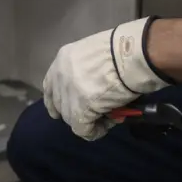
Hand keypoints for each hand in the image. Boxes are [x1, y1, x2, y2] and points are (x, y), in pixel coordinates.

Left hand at [42, 17, 168, 140]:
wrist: (130, 56)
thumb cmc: (121, 50)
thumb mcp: (94, 53)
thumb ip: (87, 69)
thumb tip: (94, 88)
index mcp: (62, 59)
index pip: (50, 86)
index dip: (60, 99)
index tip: (71, 106)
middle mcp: (59, 77)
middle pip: (60, 104)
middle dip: (76, 110)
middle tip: (97, 110)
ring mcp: (67, 94)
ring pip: (71, 118)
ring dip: (88, 120)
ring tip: (109, 115)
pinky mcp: (79, 110)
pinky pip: (83, 130)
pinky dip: (95, 131)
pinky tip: (108, 124)